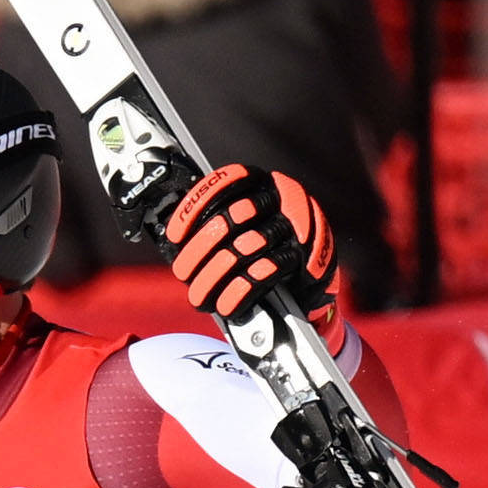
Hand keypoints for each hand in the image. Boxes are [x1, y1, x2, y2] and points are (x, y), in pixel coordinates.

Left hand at [160, 161, 335, 327]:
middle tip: (183, 272)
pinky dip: (241, 291)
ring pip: (246, 247)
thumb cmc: (269, 248)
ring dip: (216, 276)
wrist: (312, 275)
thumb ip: (216, 224)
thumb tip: (176, 240)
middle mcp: (282, 197)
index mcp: (262, 184)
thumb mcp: (244, 227)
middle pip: (231, 218)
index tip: (175, 234)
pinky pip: (267, 271)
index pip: (225, 183)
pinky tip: (226, 305)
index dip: (195, 208)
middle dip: (200, 250)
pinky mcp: (307, 256)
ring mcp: (297, 225)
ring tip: (200, 296)